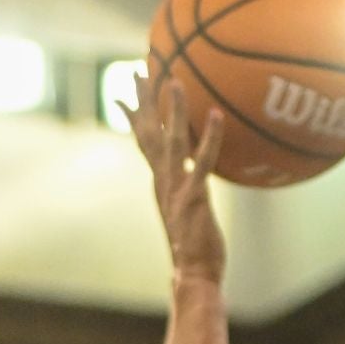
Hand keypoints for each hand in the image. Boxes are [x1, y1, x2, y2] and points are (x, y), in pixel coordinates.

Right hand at [121, 73, 226, 281]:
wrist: (194, 274)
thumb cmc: (197, 248)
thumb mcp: (190, 212)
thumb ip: (191, 190)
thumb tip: (196, 180)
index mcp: (161, 182)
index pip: (144, 142)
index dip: (136, 116)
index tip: (128, 92)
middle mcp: (163, 181)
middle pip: (148, 133)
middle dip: (144, 101)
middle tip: (138, 69)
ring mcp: (176, 189)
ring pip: (170, 141)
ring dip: (172, 109)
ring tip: (173, 79)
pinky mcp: (194, 198)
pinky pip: (202, 162)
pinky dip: (209, 137)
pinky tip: (216, 114)